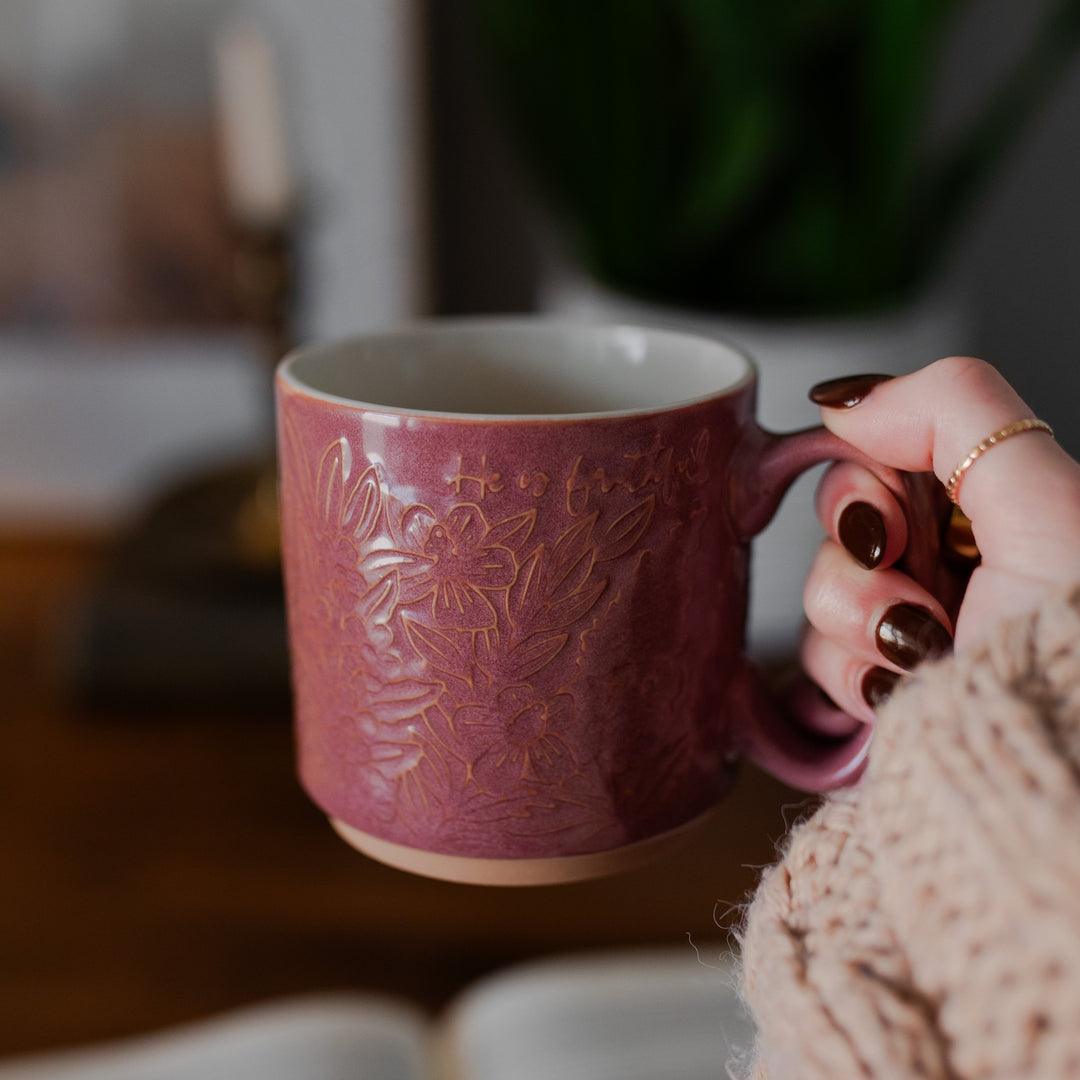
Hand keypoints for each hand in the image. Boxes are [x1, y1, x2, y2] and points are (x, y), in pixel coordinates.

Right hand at [802, 356, 1079, 719]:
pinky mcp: (881, 684)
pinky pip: (819, 655)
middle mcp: (954, 558)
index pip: (883, 452)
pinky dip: (851, 675)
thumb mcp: (1049, 506)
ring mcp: (913, 624)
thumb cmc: (1076, 652)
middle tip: (912, 591)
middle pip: (843, 516)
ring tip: (916, 654)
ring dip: (856, 622)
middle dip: (860, 554)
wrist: (1050, 782)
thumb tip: (846, 401)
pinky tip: (898, 694)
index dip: (866, 482)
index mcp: (997, 505)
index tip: (897, 522)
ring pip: (824, 585)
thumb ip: (956, 410)